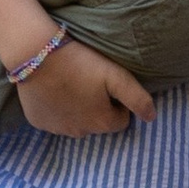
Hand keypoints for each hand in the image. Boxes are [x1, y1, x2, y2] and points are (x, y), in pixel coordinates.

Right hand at [16, 35, 156, 139]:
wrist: (37, 54)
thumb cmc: (81, 62)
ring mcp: (57, 130)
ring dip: (77, 110)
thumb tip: (151, 117)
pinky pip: (54, 120)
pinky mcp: (38, 122)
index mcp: (102, 123)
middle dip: (98, 107)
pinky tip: (54, 90)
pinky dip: (57, 109)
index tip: (107, 85)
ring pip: (76, 123)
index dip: (118, 103)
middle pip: (98, 123)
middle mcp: (80, 133)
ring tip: (72, 84)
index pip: (121, 120)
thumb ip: (138, 98)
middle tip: (89, 82)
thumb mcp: (116, 76)